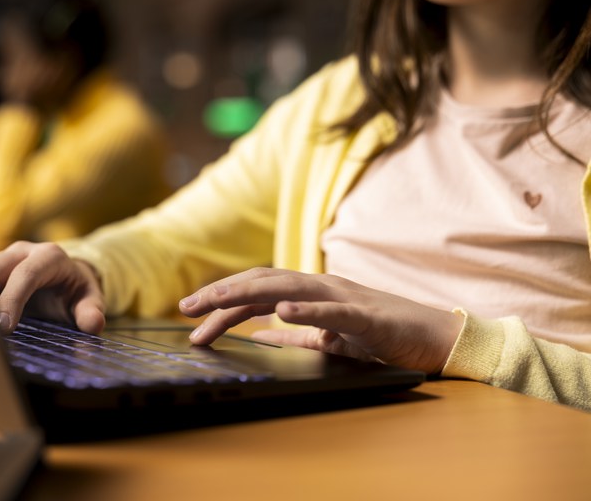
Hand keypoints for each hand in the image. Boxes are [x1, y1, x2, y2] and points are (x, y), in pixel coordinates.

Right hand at [0, 241, 104, 333]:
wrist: (68, 274)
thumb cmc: (77, 289)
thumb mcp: (90, 299)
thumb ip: (91, 311)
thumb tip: (93, 325)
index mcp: (49, 257)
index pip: (26, 275)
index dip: (12, 299)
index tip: (4, 327)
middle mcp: (23, 251)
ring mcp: (4, 257)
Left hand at [179, 267, 463, 373]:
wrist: (434, 337)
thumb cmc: (384, 336)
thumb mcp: (330, 338)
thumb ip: (298, 336)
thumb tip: (263, 337)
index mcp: (311, 294)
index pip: (257, 292)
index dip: (222, 302)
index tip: (192, 317)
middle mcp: (321, 287)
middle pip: (261, 282)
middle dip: (221, 293)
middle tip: (186, 308)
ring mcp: (342, 296)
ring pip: (286, 286)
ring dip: (247, 293)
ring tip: (215, 302)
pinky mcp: (365, 314)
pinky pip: (331, 310)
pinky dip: (305, 308)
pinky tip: (280, 310)